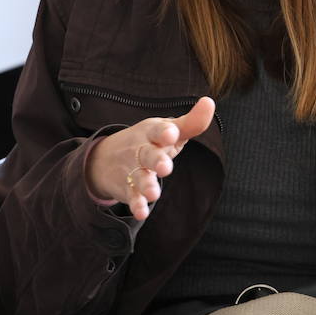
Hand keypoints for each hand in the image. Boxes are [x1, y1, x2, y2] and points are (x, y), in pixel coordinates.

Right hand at [85, 97, 215, 220]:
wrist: (106, 158)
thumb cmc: (149, 141)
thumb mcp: (167, 130)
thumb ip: (191, 122)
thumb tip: (210, 102)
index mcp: (152, 133)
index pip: (158, 131)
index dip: (165, 132)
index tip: (172, 133)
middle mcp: (141, 150)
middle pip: (148, 154)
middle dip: (156, 160)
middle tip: (165, 167)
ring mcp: (133, 170)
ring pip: (139, 177)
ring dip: (146, 185)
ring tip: (154, 194)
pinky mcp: (128, 188)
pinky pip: (132, 196)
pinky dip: (137, 205)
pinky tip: (142, 212)